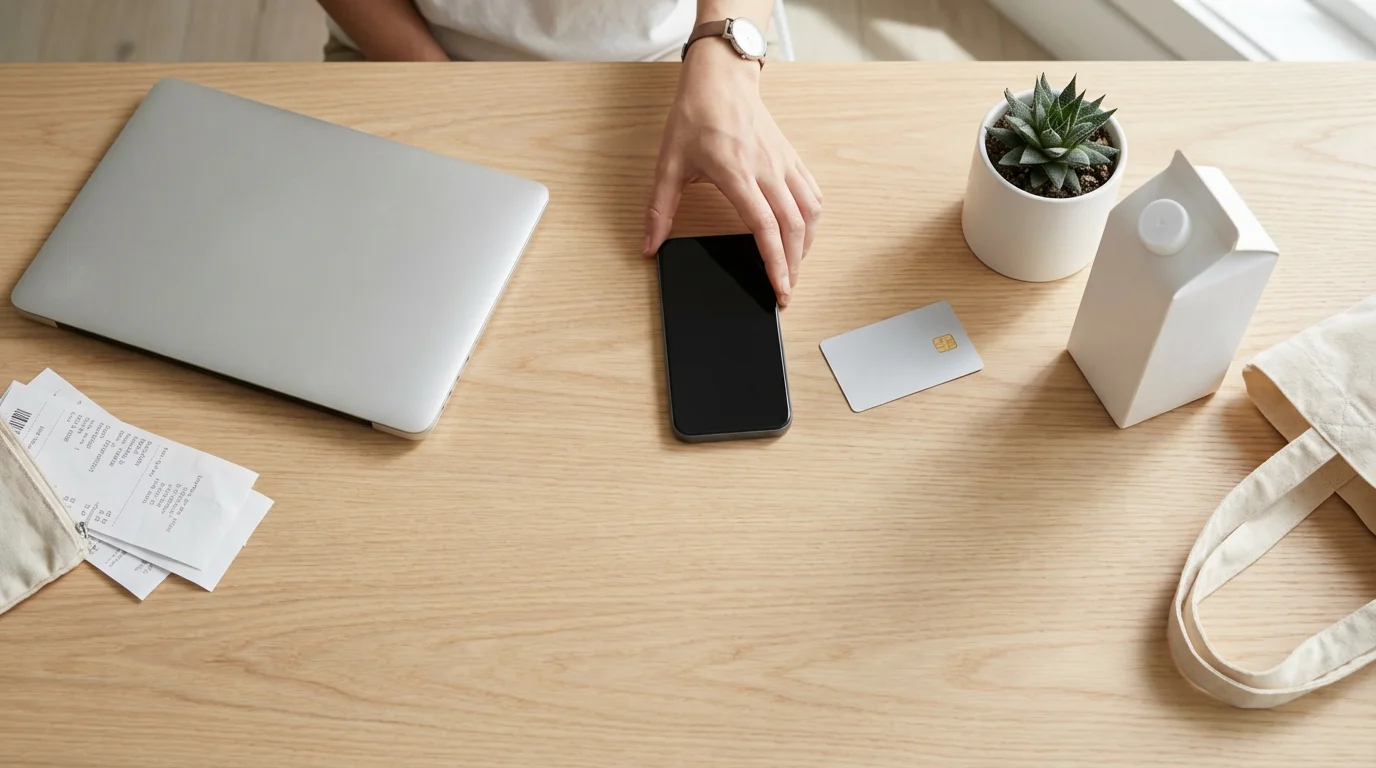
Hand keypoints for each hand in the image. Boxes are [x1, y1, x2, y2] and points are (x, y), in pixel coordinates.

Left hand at [643, 38, 821, 306]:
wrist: (720, 76)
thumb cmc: (696, 114)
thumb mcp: (668, 164)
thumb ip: (658, 210)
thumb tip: (649, 244)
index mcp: (737, 173)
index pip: (765, 227)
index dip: (776, 262)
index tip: (779, 288)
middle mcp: (766, 169)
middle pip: (793, 226)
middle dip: (794, 265)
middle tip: (787, 291)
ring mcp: (783, 162)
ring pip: (809, 211)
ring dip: (807, 245)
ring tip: (796, 267)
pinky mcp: (791, 156)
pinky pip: (812, 192)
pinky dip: (812, 219)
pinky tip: (803, 233)